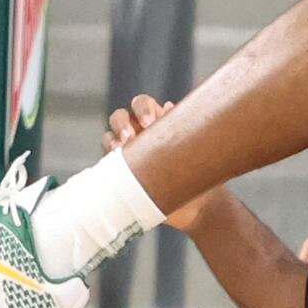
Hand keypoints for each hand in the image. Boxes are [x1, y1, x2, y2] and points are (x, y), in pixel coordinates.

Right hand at [103, 94, 215, 232]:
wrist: (197, 204)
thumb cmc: (200, 170)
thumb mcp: (199, 151)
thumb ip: (190, 130)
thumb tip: (171, 108)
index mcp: (157, 121)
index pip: (142, 104)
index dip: (142, 109)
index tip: (150, 123)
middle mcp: (138, 133)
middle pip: (119, 117)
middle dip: (122, 124)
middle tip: (130, 137)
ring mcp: (126, 154)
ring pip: (108, 139)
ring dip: (111, 142)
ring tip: (120, 151)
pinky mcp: (119, 175)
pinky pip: (107, 166)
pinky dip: (108, 163)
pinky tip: (114, 170)